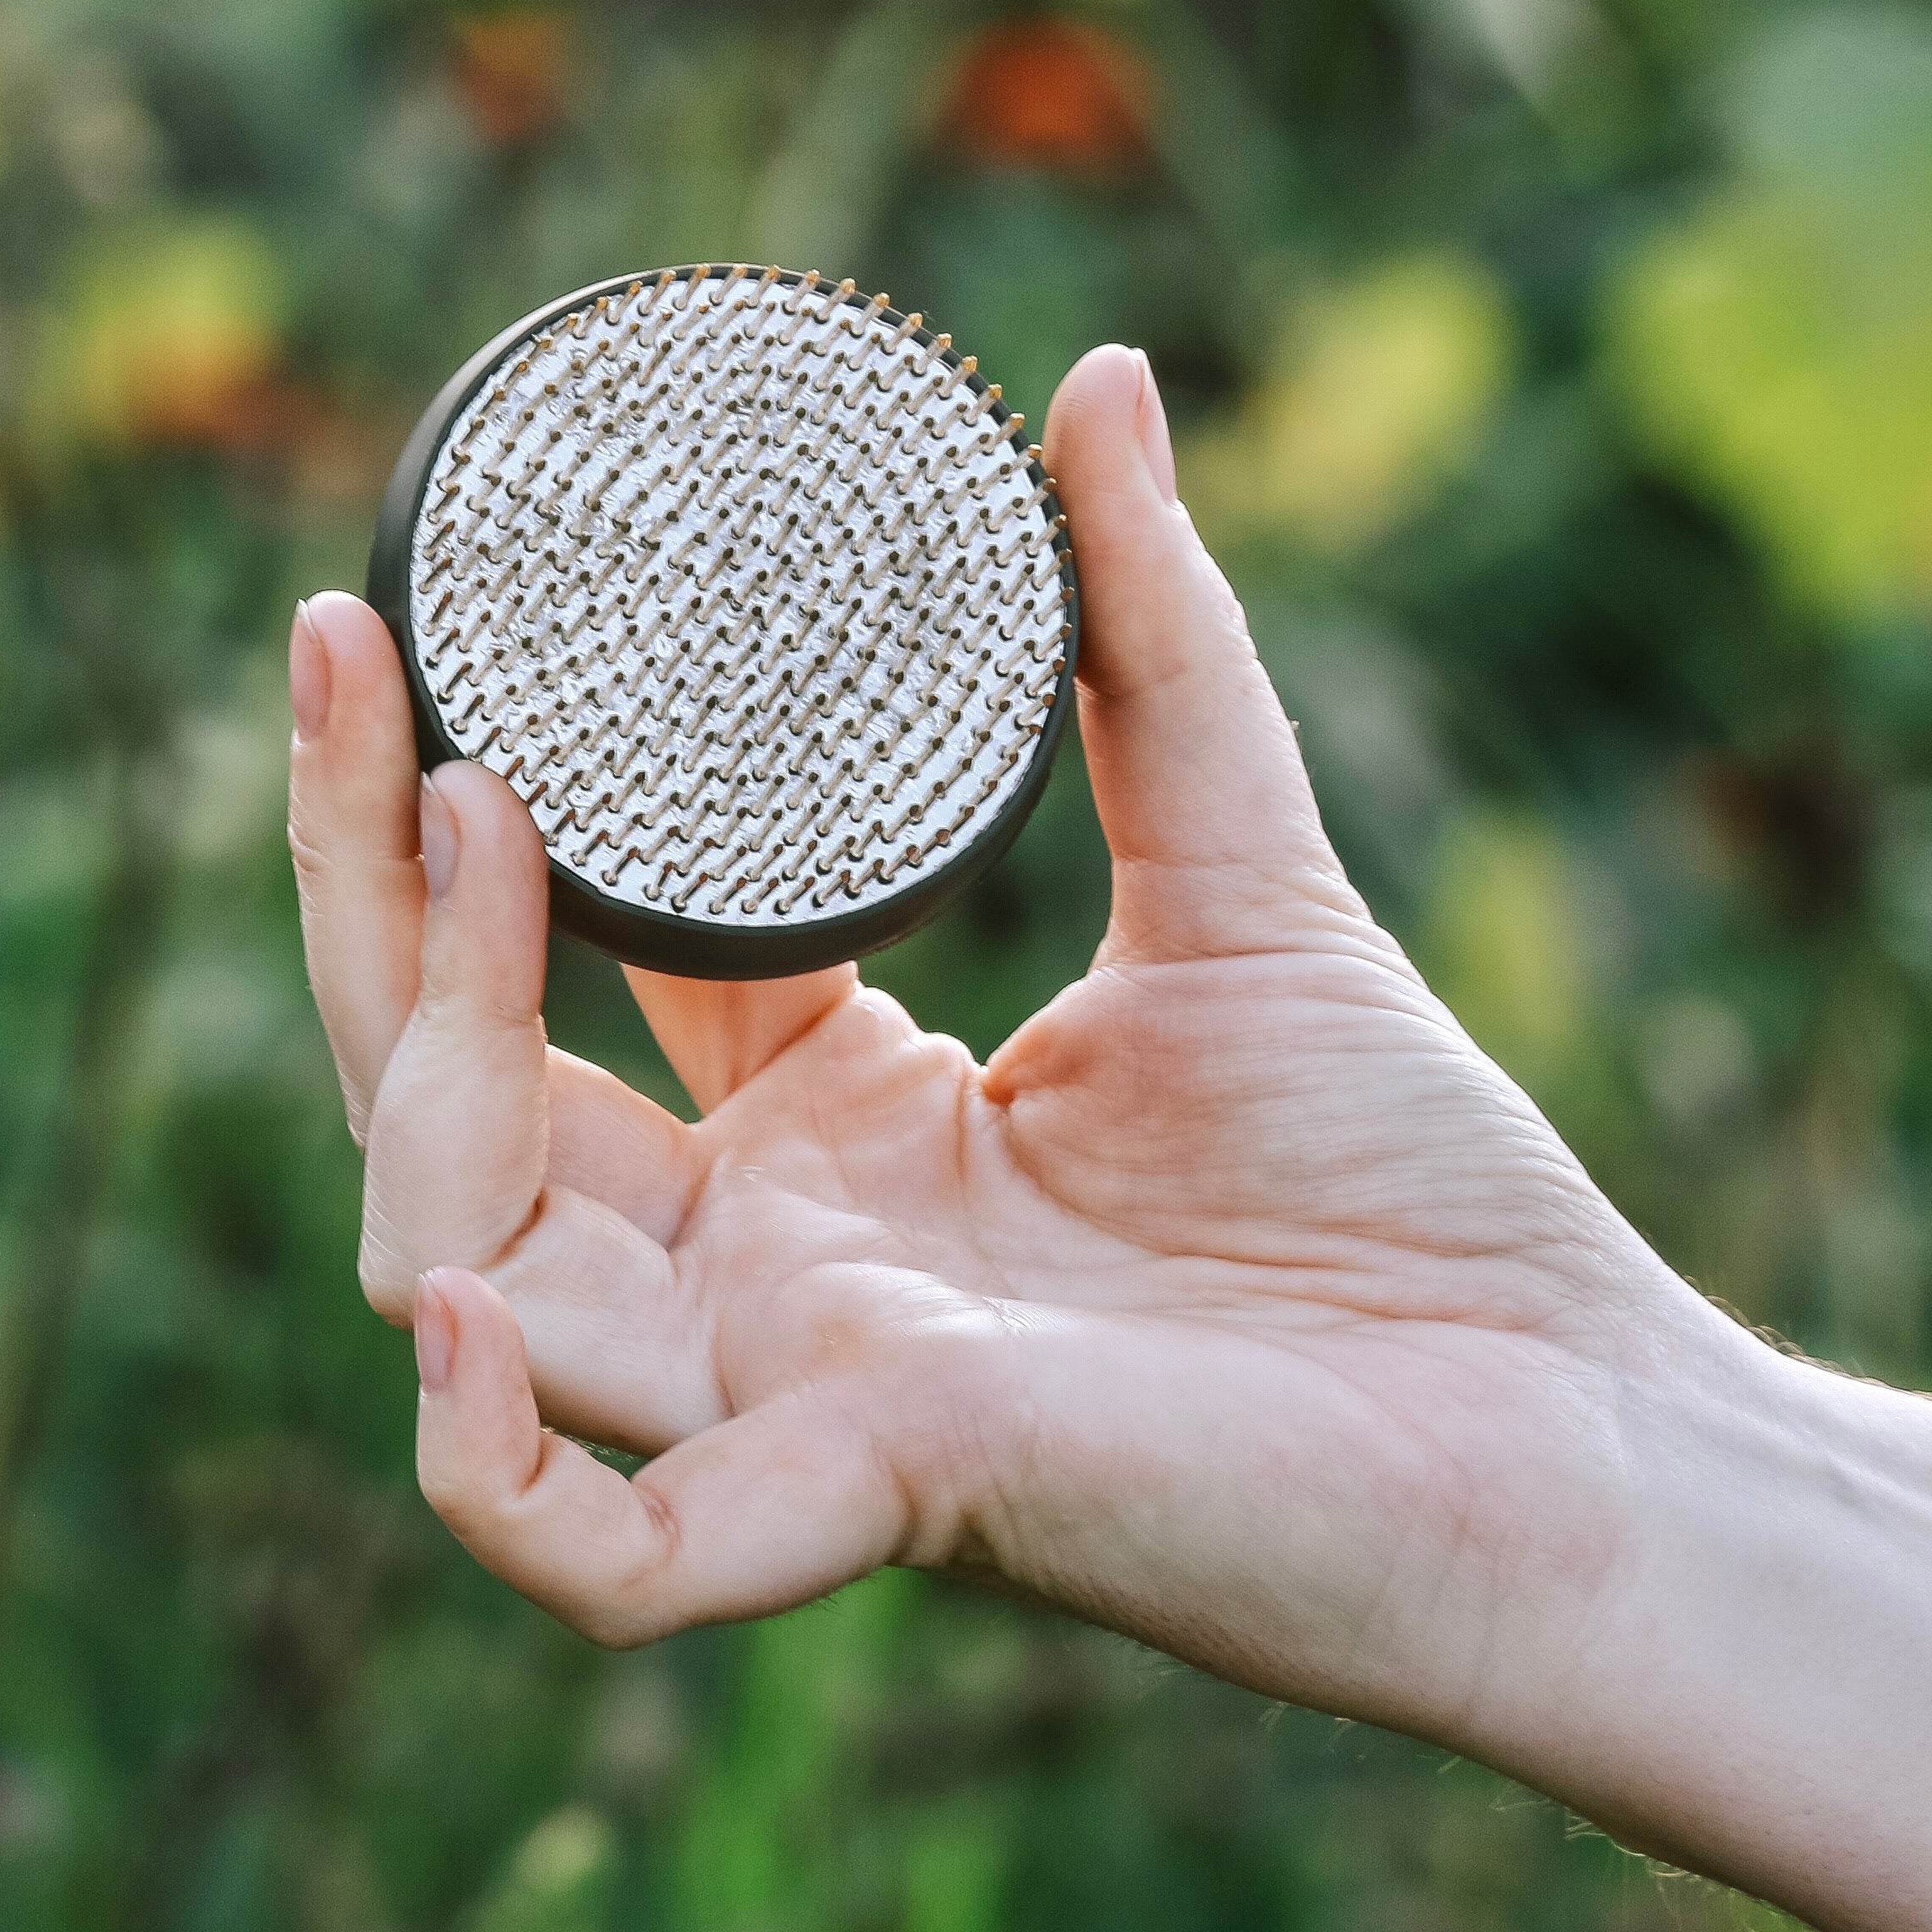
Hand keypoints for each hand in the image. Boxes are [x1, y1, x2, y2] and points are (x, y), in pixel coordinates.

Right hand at [286, 344, 1706, 1736]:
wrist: (1582, 1420)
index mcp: (825, 1131)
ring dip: (401, 1071)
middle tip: (349, 653)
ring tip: (467, 823)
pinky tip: (456, 1307)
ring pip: (459, 1273)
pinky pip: (605, 1553)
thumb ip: (1146, 643)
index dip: (433, 820)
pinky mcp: (873, 1501)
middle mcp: (768, 1265)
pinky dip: (485, 1468)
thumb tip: (1093, 378)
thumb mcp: (1242, 874)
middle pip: (438, 1100)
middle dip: (351, 889)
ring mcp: (793, 1389)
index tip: (386, 622)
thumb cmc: (1419, 1192)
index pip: (544, 977)